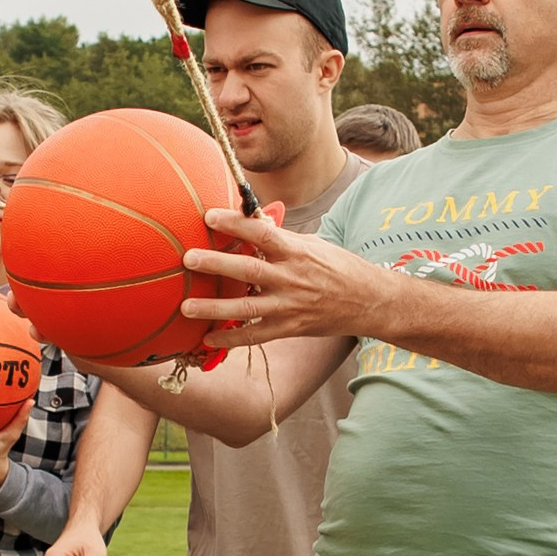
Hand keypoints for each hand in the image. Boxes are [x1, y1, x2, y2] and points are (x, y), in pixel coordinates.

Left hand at [180, 206, 380, 346]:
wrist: (369, 301)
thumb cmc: (338, 267)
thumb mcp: (313, 244)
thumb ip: (281, 236)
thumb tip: (251, 218)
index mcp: (297, 251)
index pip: (262, 233)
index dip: (235, 224)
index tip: (209, 216)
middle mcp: (292, 278)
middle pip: (249, 270)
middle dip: (217, 265)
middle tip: (188, 259)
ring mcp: (290, 305)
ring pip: (247, 307)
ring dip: (215, 308)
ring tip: (187, 306)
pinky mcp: (290, 328)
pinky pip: (255, 336)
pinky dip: (232, 338)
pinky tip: (208, 338)